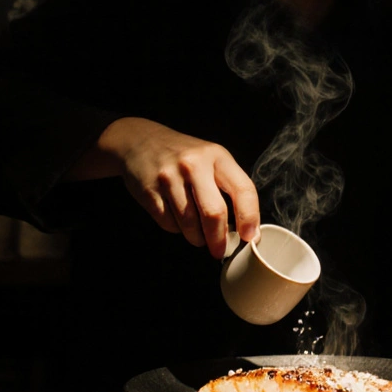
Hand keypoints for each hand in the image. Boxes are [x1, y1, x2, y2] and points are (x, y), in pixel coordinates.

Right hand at [97, 117, 259, 257]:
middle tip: (219, 250)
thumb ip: (228, 187)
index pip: (243, 189)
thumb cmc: (184, 156)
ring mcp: (169, 177)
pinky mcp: (149, 191)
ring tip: (198, 234)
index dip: (250, 217)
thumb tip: (243, 228)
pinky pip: (168, 223)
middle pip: (213, 213)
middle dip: (218, 239)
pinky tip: (177, 219)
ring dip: (196, 237)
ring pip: (189, 224)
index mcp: (216, 156)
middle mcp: (193, 165)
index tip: (250, 237)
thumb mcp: (211, 159)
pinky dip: (176, 228)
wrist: (141, 141)